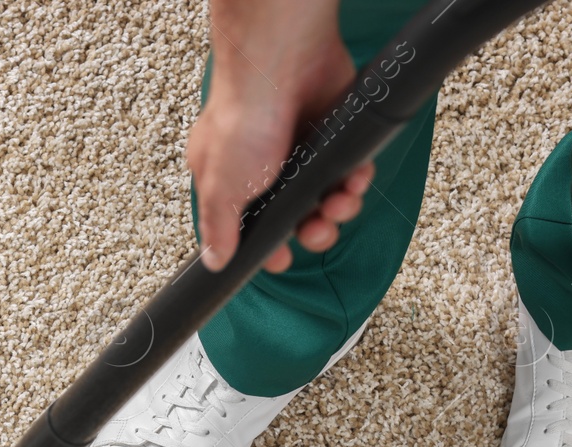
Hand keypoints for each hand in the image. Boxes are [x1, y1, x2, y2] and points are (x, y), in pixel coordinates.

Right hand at [187, 0, 373, 272]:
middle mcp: (265, 170)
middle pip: (295, 218)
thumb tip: (214, 261)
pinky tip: (354, 178)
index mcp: (230, 183)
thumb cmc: (244, 116)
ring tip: (339, 203)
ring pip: (326, 198)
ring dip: (338, 210)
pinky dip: (356, 180)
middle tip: (317, 230)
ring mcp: (301, 152)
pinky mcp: (332, 136)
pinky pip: (349, 170)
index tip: (282, 259)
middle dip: (311, 232)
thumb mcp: (221, 187)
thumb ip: (218, 227)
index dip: (268, 249)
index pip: (249, 228)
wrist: (283, 61)